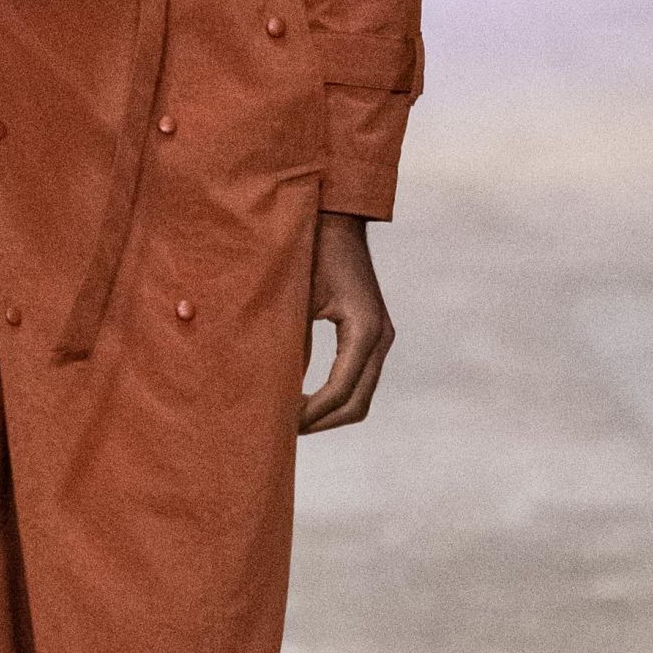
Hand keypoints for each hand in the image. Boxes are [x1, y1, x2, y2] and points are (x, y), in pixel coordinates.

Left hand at [298, 212, 394, 433]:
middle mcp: (380, 338)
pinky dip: (332, 397)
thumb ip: (289, 344)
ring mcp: (380, 337)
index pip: (339, 392)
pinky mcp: (371, 335)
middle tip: (281, 432)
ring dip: (326, 414)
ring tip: (288, 421)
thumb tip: (272, 391)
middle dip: (319, 423)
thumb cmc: (308, 252)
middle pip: (356, 405)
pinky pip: (356, 379)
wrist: (333, 220)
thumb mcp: (294, 299)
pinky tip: (301, 398)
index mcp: (364, 330)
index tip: (279, 425)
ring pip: (359, 397)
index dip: (309, 415)